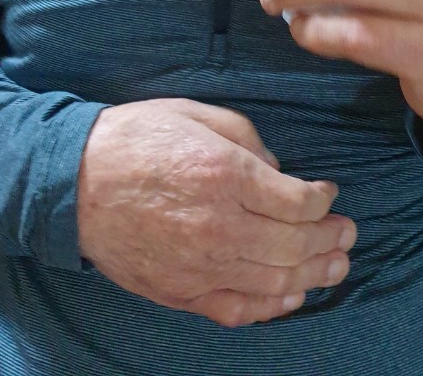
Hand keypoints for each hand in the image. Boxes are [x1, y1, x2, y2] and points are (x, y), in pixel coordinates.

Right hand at [76, 98, 356, 325]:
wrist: (73, 181)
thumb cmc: (135, 138)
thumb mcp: (196, 114)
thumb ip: (247, 139)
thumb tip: (279, 170)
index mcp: (225, 174)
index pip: (297, 201)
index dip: (323, 199)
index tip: (329, 193)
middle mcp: (220, 225)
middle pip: (295, 245)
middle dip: (330, 240)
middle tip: (348, 234)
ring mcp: (201, 265)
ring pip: (275, 282)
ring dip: (315, 276)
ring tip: (337, 267)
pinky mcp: (181, 292)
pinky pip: (239, 309)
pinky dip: (272, 307)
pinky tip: (293, 296)